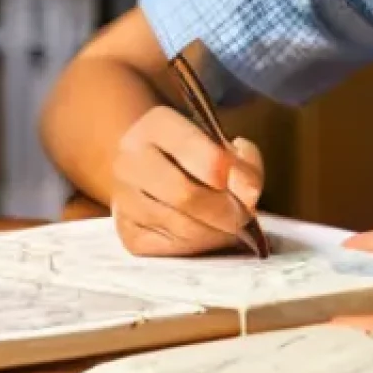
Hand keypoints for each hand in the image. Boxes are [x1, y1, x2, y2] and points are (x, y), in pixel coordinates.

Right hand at [111, 106, 263, 256]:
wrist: (155, 172)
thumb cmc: (198, 157)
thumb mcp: (224, 145)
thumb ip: (243, 162)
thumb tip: (248, 194)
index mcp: (156, 125)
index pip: (190, 146)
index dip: (224, 170)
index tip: (250, 190)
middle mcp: (130, 159)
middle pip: (185, 194)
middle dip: (225, 211)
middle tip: (245, 217)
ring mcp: (123, 199)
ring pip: (181, 226)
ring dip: (216, 232)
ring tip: (230, 225)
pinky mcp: (128, 233)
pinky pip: (173, 247)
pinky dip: (200, 245)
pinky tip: (207, 233)